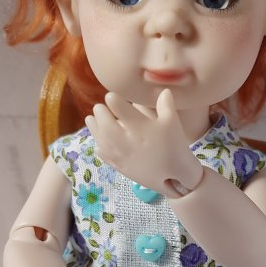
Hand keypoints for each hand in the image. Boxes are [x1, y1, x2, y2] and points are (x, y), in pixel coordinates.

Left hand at [84, 90, 203, 195]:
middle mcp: (126, 140)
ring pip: (101, 139)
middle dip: (100, 113)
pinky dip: (99, 147)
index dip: (113, 100)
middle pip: (105, 124)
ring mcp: (122, 155)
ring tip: (90, 119)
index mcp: (139, 127)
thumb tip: (163, 90)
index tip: (110, 96)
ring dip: (93, 128)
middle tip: (98, 107)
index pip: (120, 108)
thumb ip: (166, 104)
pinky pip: (105, 156)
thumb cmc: (175, 146)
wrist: (176, 176)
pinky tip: (98, 142)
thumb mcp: (172, 122)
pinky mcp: (121, 167)